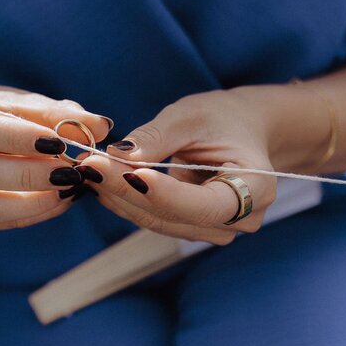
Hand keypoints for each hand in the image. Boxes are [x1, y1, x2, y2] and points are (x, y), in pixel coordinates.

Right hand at [0, 86, 111, 229]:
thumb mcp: (18, 101)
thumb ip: (56, 113)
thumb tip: (99, 126)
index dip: (18, 138)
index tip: (59, 142)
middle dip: (26, 175)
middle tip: (70, 172)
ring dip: (29, 203)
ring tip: (69, 190)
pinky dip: (29, 214)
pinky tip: (59, 202)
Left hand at [79, 89, 277, 244]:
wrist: (240, 131)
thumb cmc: (223, 119)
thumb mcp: (193, 116)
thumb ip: (158, 137)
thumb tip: (120, 156)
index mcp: (256, 189)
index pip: (205, 204)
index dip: (165, 193)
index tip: (127, 172)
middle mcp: (240, 220)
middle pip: (173, 215)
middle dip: (127, 190)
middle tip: (90, 164)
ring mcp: (215, 229)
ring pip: (157, 220)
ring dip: (119, 196)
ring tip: (90, 168)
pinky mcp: (191, 227)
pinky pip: (152, 217)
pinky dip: (126, 199)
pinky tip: (103, 179)